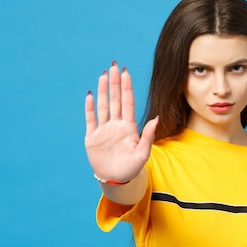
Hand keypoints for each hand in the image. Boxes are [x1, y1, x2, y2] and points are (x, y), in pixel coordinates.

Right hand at [84, 62, 157, 182]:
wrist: (116, 181)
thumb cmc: (132, 168)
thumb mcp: (143, 153)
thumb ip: (148, 135)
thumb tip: (156, 118)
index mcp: (129, 127)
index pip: (127, 102)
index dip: (127, 87)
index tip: (126, 72)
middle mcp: (116, 125)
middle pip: (115, 99)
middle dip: (115, 82)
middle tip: (114, 65)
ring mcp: (103, 130)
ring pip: (103, 106)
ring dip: (103, 90)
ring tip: (103, 75)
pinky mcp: (92, 137)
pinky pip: (90, 119)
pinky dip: (90, 107)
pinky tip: (90, 95)